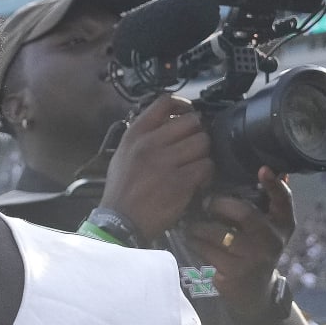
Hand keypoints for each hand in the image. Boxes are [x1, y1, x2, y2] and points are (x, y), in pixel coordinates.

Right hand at [99, 97, 210, 244]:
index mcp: (135, 134)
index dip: (183, 105)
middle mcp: (150, 144)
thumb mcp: (123, 154)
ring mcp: (166, 163)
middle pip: (192, 122)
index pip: (165, 102)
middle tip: (193, 148)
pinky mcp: (180, 182)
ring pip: (203, 143)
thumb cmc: (122, 189)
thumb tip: (169, 122)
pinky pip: (206, 167)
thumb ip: (143, 136)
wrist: (119, 222)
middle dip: (197, 134)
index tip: (187, 116)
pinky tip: (198, 181)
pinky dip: (206, 174)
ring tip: (195, 166)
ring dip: (203, 155)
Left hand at [182, 168, 294, 312]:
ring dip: (200, 225)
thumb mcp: (268, 228)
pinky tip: (192, 238)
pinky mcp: (234, 272)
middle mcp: (272, 240)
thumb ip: (267, 202)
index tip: (263, 169)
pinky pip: (208, 250)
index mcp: (283, 224)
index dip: (275, 184)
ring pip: (220, 233)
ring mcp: (253, 258)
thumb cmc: (257, 250)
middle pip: (244, 213)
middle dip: (220, 203)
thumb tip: (266, 167)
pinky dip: (196, 241)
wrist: (254, 292)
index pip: (284, 200)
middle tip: (206, 201)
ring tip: (192, 222)